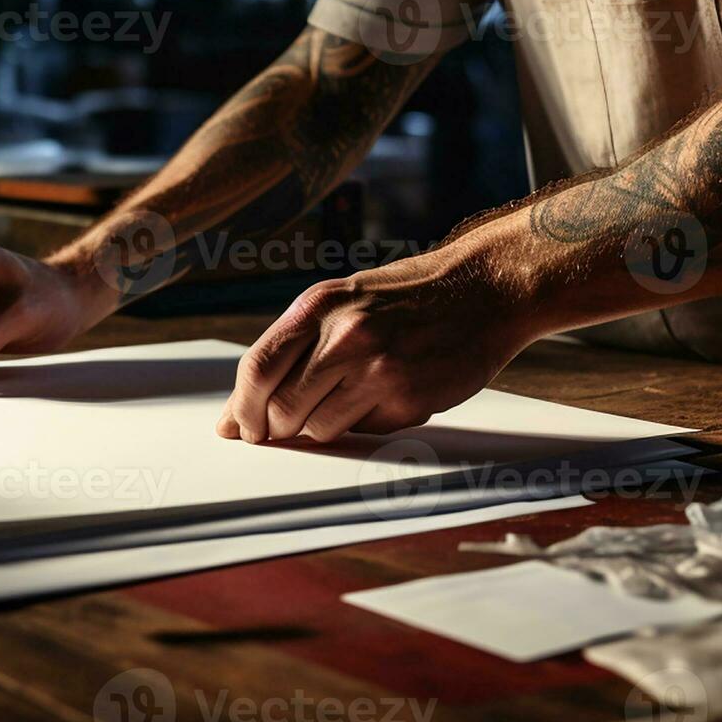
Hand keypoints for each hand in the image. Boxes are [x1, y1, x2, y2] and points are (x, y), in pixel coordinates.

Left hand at [217, 253, 531, 443]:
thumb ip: (294, 346)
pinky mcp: (409, 398)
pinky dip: (366, 423)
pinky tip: (386, 394)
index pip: (257, 369)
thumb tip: (244, 404)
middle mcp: (345, 335)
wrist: (483, 289)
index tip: (238, 428)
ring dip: (324, 425)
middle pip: (281, 408)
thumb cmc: (406, 298)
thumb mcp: (342, 300)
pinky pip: (365, 432)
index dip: (241, 408)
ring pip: (319, 428)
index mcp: (319, 306)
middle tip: (285, 427)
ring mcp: (379, 369)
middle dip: (276, 427)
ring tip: (350, 397)